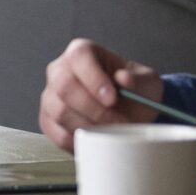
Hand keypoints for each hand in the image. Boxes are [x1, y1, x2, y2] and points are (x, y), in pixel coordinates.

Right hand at [38, 38, 167, 149]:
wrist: (129, 111)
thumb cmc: (135, 91)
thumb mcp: (147, 82)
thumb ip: (139, 80)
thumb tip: (124, 79)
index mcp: (82, 52)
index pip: (79, 58)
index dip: (94, 78)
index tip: (112, 99)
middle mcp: (60, 70)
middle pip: (64, 86)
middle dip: (92, 108)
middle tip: (116, 122)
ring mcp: (51, 95)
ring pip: (58, 111)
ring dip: (86, 126)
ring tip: (109, 132)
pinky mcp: (48, 119)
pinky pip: (55, 133)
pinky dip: (76, 142)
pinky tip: (94, 141)